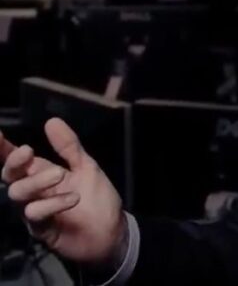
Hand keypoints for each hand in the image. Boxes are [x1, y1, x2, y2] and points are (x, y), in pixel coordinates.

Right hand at [1, 118, 127, 268]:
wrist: (111, 231)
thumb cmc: (96, 199)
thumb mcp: (86, 167)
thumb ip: (69, 147)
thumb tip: (51, 121)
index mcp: (42, 173)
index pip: (17, 160)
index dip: (3, 148)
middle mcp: (34, 191)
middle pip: (10, 176)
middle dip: (14, 162)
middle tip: (28, 151)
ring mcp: (35, 210)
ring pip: (18, 194)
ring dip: (36, 181)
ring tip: (60, 174)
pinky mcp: (42, 229)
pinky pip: (35, 215)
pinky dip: (52, 204)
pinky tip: (73, 199)